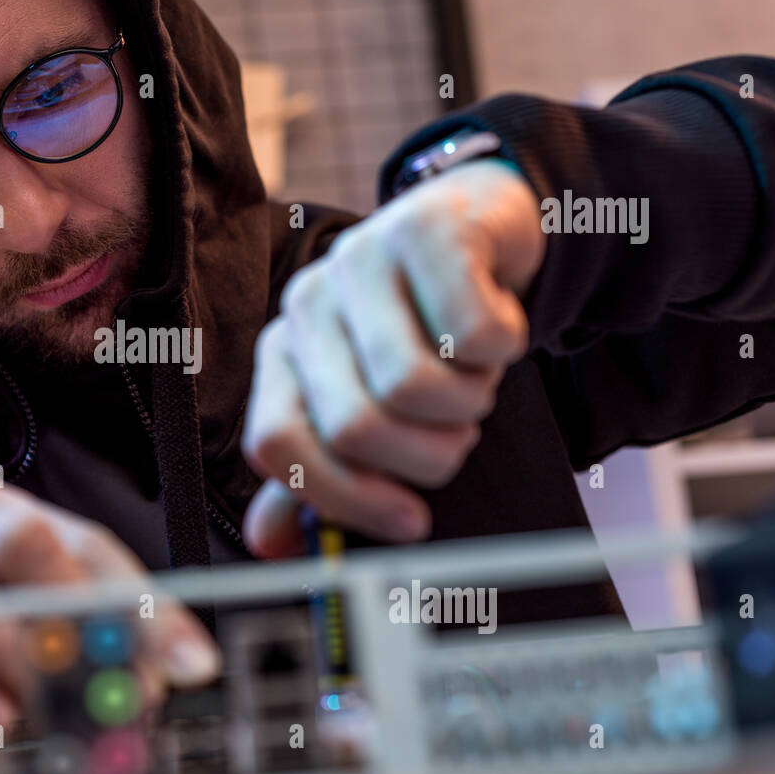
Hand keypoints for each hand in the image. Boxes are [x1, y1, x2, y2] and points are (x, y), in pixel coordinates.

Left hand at [242, 158, 543, 555]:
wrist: (479, 228)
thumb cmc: (422, 330)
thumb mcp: (365, 400)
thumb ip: (319, 471)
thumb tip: (270, 545)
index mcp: (282, 355)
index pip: (276, 445)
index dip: (344, 498)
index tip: (410, 520)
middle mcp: (307, 305)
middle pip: (354, 428)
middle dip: (426, 455)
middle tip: (453, 434)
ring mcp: (360, 260)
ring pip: (414, 387)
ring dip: (468, 405)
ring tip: (473, 380)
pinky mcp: (425, 228)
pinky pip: (475, 334)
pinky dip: (504, 350)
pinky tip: (496, 329)